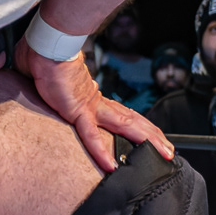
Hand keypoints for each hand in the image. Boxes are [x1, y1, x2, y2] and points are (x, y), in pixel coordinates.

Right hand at [15, 39, 174, 171]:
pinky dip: (101, 151)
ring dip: (148, 139)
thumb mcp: (58, 86)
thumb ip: (61, 93)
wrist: (46, 49)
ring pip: (126, 126)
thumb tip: (55, 92)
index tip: (152, 138)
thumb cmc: (48, 62)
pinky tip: (110, 165)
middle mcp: (98, 104)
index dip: (139, 128)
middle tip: (170, 151)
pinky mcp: (78, 112)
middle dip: (154, 137)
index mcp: (94, 100)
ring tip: (164, 154)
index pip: (123, 116)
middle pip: (133, 122)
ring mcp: (91, 108)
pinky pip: (90, 136)